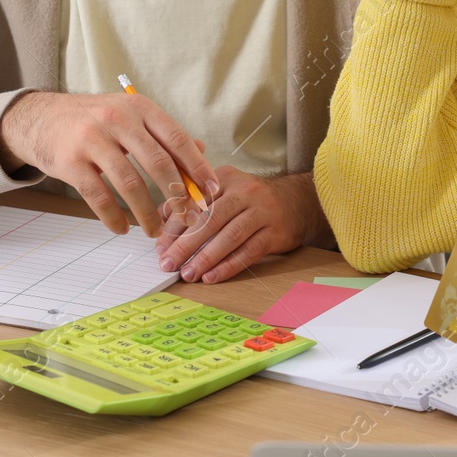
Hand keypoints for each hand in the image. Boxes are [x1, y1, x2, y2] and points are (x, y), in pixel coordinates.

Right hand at [0, 90, 216, 237]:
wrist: (41, 117)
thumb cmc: (94, 120)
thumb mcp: (130, 116)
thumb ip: (164, 134)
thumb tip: (201, 153)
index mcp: (139, 107)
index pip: (177, 138)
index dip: (198, 167)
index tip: (211, 191)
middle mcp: (117, 119)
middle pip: (157, 163)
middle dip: (178, 195)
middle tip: (189, 218)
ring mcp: (92, 140)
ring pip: (130, 184)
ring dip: (146, 213)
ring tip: (155, 231)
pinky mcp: (70, 162)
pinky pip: (98, 196)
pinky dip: (113, 217)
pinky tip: (122, 228)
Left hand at [152, 168, 319, 282]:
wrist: (296, 201)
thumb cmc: (249, 200)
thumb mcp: (222, 190)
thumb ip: (191, 201)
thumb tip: (160, 218)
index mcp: (224, 179)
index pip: (194, 202)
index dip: (174, 226)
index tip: (160, 247)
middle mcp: (244, 191)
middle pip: (210, 219)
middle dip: (185, 244)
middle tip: (168, 263)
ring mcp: (262, 211)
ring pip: (230, 236)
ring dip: (206, 258)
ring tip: (188, 274)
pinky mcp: (275, 232)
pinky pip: (249, 251)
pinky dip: (229, 266)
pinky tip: (212, 277)